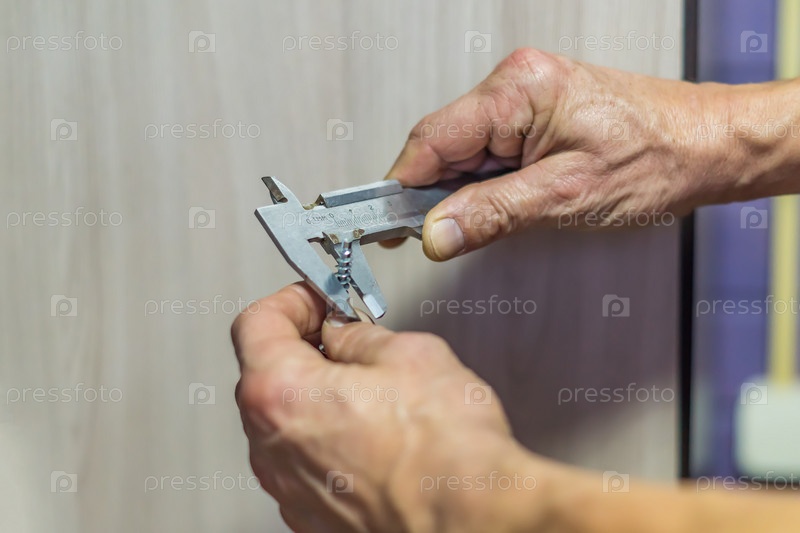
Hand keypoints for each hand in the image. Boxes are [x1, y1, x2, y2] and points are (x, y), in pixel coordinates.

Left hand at [231, 283, 552, 532]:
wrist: (471, 523)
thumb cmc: (446, 453)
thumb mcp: (410, 355)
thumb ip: (360, 337)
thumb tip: (346, 336)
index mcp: (282, 393)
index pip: (256, 324)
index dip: (291, 302)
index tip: (318, 301)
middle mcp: (271, 446)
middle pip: (264, 374)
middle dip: (303, 348)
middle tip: (345, 338)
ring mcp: (288, 489)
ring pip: (285, 423)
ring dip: (314, 397)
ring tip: (367, 390)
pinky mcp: (311, 517)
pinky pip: (304, 463)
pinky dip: (326, 441)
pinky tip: (371, 434)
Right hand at [386, 47, 739, 259]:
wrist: (708, 146)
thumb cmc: (658, 155)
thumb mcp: (566, 196)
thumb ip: (493, 214)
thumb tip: (437, 232)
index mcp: (518, 90)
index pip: (432, 139)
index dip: (401, 186)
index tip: (382, 222)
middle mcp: (516, 86)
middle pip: (442, 146)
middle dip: (434, 194)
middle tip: (432, 236)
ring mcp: (524, 100)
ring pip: (464, 154)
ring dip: (463, 193)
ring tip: (488, 221)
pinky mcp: (534, 117)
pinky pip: (488, 153)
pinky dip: (484, 185)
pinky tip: (503, 203)